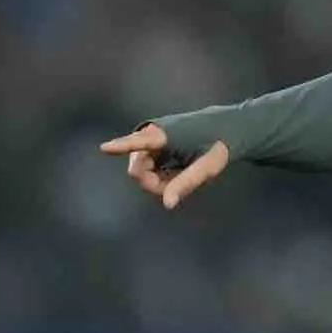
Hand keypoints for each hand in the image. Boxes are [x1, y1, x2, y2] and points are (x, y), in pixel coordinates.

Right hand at [99, 123, 228, 208]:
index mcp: (166, 135)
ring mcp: (152, 138)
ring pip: (141, 169)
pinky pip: (147, 165)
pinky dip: (160, 174)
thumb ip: (186, 184)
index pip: (141, 142)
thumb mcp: (207, 168)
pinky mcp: (153, 143)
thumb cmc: (219, 145)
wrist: (227, 127)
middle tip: (175, 187)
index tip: (104, 147)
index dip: (121, 146)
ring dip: (158, 178)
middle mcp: (154, 133)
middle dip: (153, 182)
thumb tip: (167, 204)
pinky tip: (176, 171)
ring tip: (180, 175)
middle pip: (137, 167)